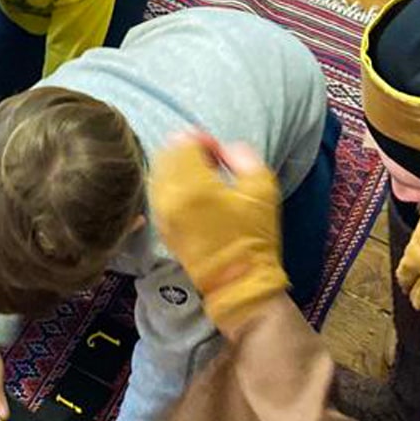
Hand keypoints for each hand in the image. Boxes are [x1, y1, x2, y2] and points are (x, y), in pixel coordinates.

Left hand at [150, 135, 287, 333]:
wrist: (237, 280)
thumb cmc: (254, 235)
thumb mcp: (262, 187)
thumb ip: (242, 156)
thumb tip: (223, 149)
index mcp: (194, 185)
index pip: (184, 142)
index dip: (202, 140)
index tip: (218, 151)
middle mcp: (170, 196)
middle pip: (166, 154)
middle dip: (186, 150)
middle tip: (207, 160)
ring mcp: (161, 213)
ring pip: (158, 173)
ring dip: (176, 167)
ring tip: (199, 176)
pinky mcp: (160, 226)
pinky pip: (157, 194)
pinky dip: (170, 185)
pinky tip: (190, 193)